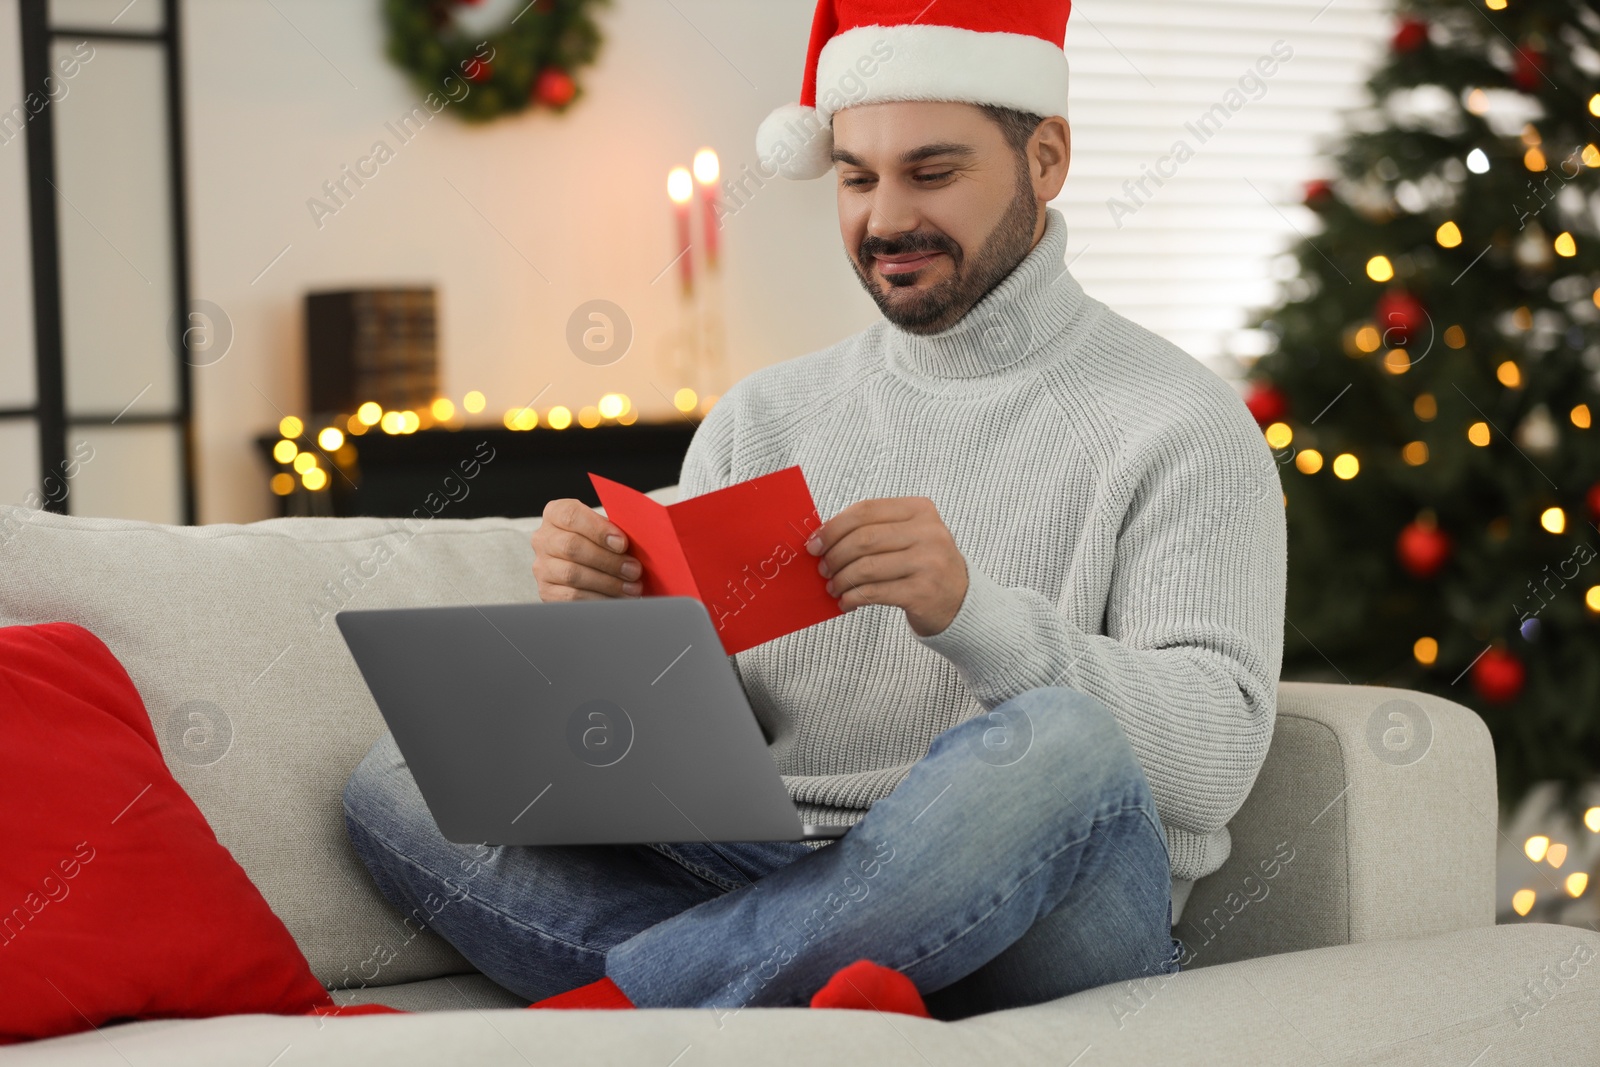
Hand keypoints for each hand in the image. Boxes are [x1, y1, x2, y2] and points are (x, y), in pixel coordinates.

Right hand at [531, 498, 642, 600]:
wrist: (588, 566)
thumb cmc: (601, 543)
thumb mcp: (606, 529)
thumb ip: (615, 530)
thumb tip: (638, 540)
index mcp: (556, 513)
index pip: (571, 515)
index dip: (598, 529)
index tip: (622, 543)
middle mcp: (544, 538)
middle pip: (572, 546)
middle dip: (608, 560)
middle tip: (634, 570)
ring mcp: (542, 566)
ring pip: (573, 574)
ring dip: (608, 582)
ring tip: (632, 587)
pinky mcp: (546, 591)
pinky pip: (572, 596)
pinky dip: (598, 598)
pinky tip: (616, 599)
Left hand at [806, 497, 967, 636]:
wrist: (960, 600)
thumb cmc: (924, 565)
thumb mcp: (909, 536)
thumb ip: (874, 530)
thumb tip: (822, 538)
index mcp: (920, 510)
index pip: (866, 510)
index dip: (833, 527)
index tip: (814, 543)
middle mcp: (928, 532)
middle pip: (863, 539)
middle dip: (834, 555)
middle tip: (822, 569)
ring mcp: (928, 562)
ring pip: (866, 568)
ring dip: (841, 580)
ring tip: (833, 587)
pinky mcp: (923, 592)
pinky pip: (874, 593)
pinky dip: (852, 598)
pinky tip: (846, 602)